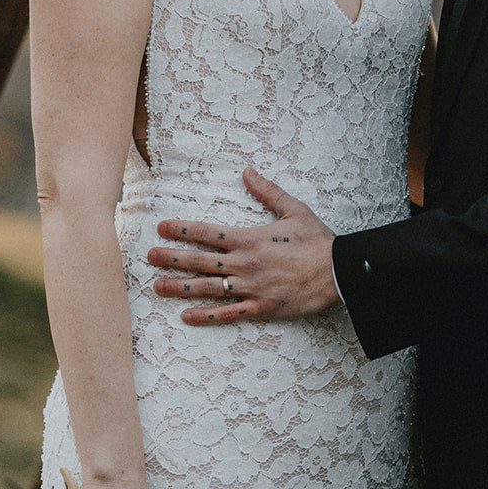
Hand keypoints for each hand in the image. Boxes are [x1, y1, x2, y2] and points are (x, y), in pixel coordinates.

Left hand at [147, 167, 338, 324]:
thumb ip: (267, 191)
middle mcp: (243, 264)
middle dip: (171, 258)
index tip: (162, 228)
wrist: (338, 272)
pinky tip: (186, 317)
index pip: (206, 232)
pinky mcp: (261, 308)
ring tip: (157, 286)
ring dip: (179, 287)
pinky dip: (206, 317)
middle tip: (149, 256)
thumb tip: (247, 171)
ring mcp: (250, 288)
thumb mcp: (294, 209)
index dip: (181, 230)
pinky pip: (228, 314)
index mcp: (248, 238)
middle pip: (199, 261)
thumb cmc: (317, 240)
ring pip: (206, 288)